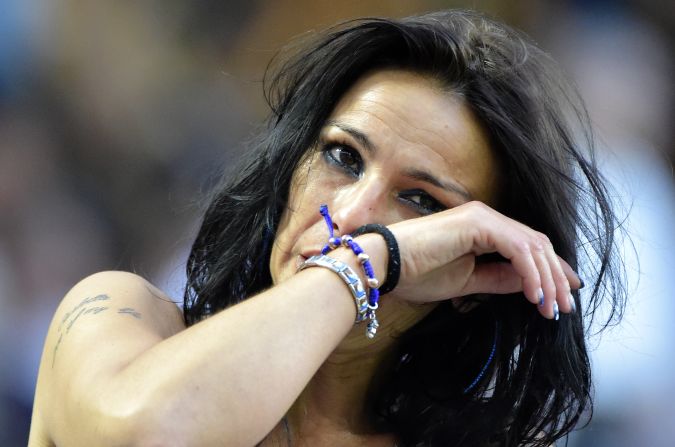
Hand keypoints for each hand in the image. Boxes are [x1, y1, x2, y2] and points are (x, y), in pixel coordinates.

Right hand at [387, 201, 579, 318]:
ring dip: (546, 279)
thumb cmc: (416, 273)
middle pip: (536, 244)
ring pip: (532, 246)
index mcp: (483, 228)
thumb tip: (529, 285)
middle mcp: (487, 217)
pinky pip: (517, 249)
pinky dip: (531, 273)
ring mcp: (483, 217)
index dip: (550, 270)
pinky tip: (534, 295)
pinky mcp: (478, 223)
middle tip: (562, 308)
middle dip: (554, 278)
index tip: (561, 296)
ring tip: (551, 308)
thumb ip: (499, 279)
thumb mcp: (468, 281)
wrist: (385, 264)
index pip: (528, 246)